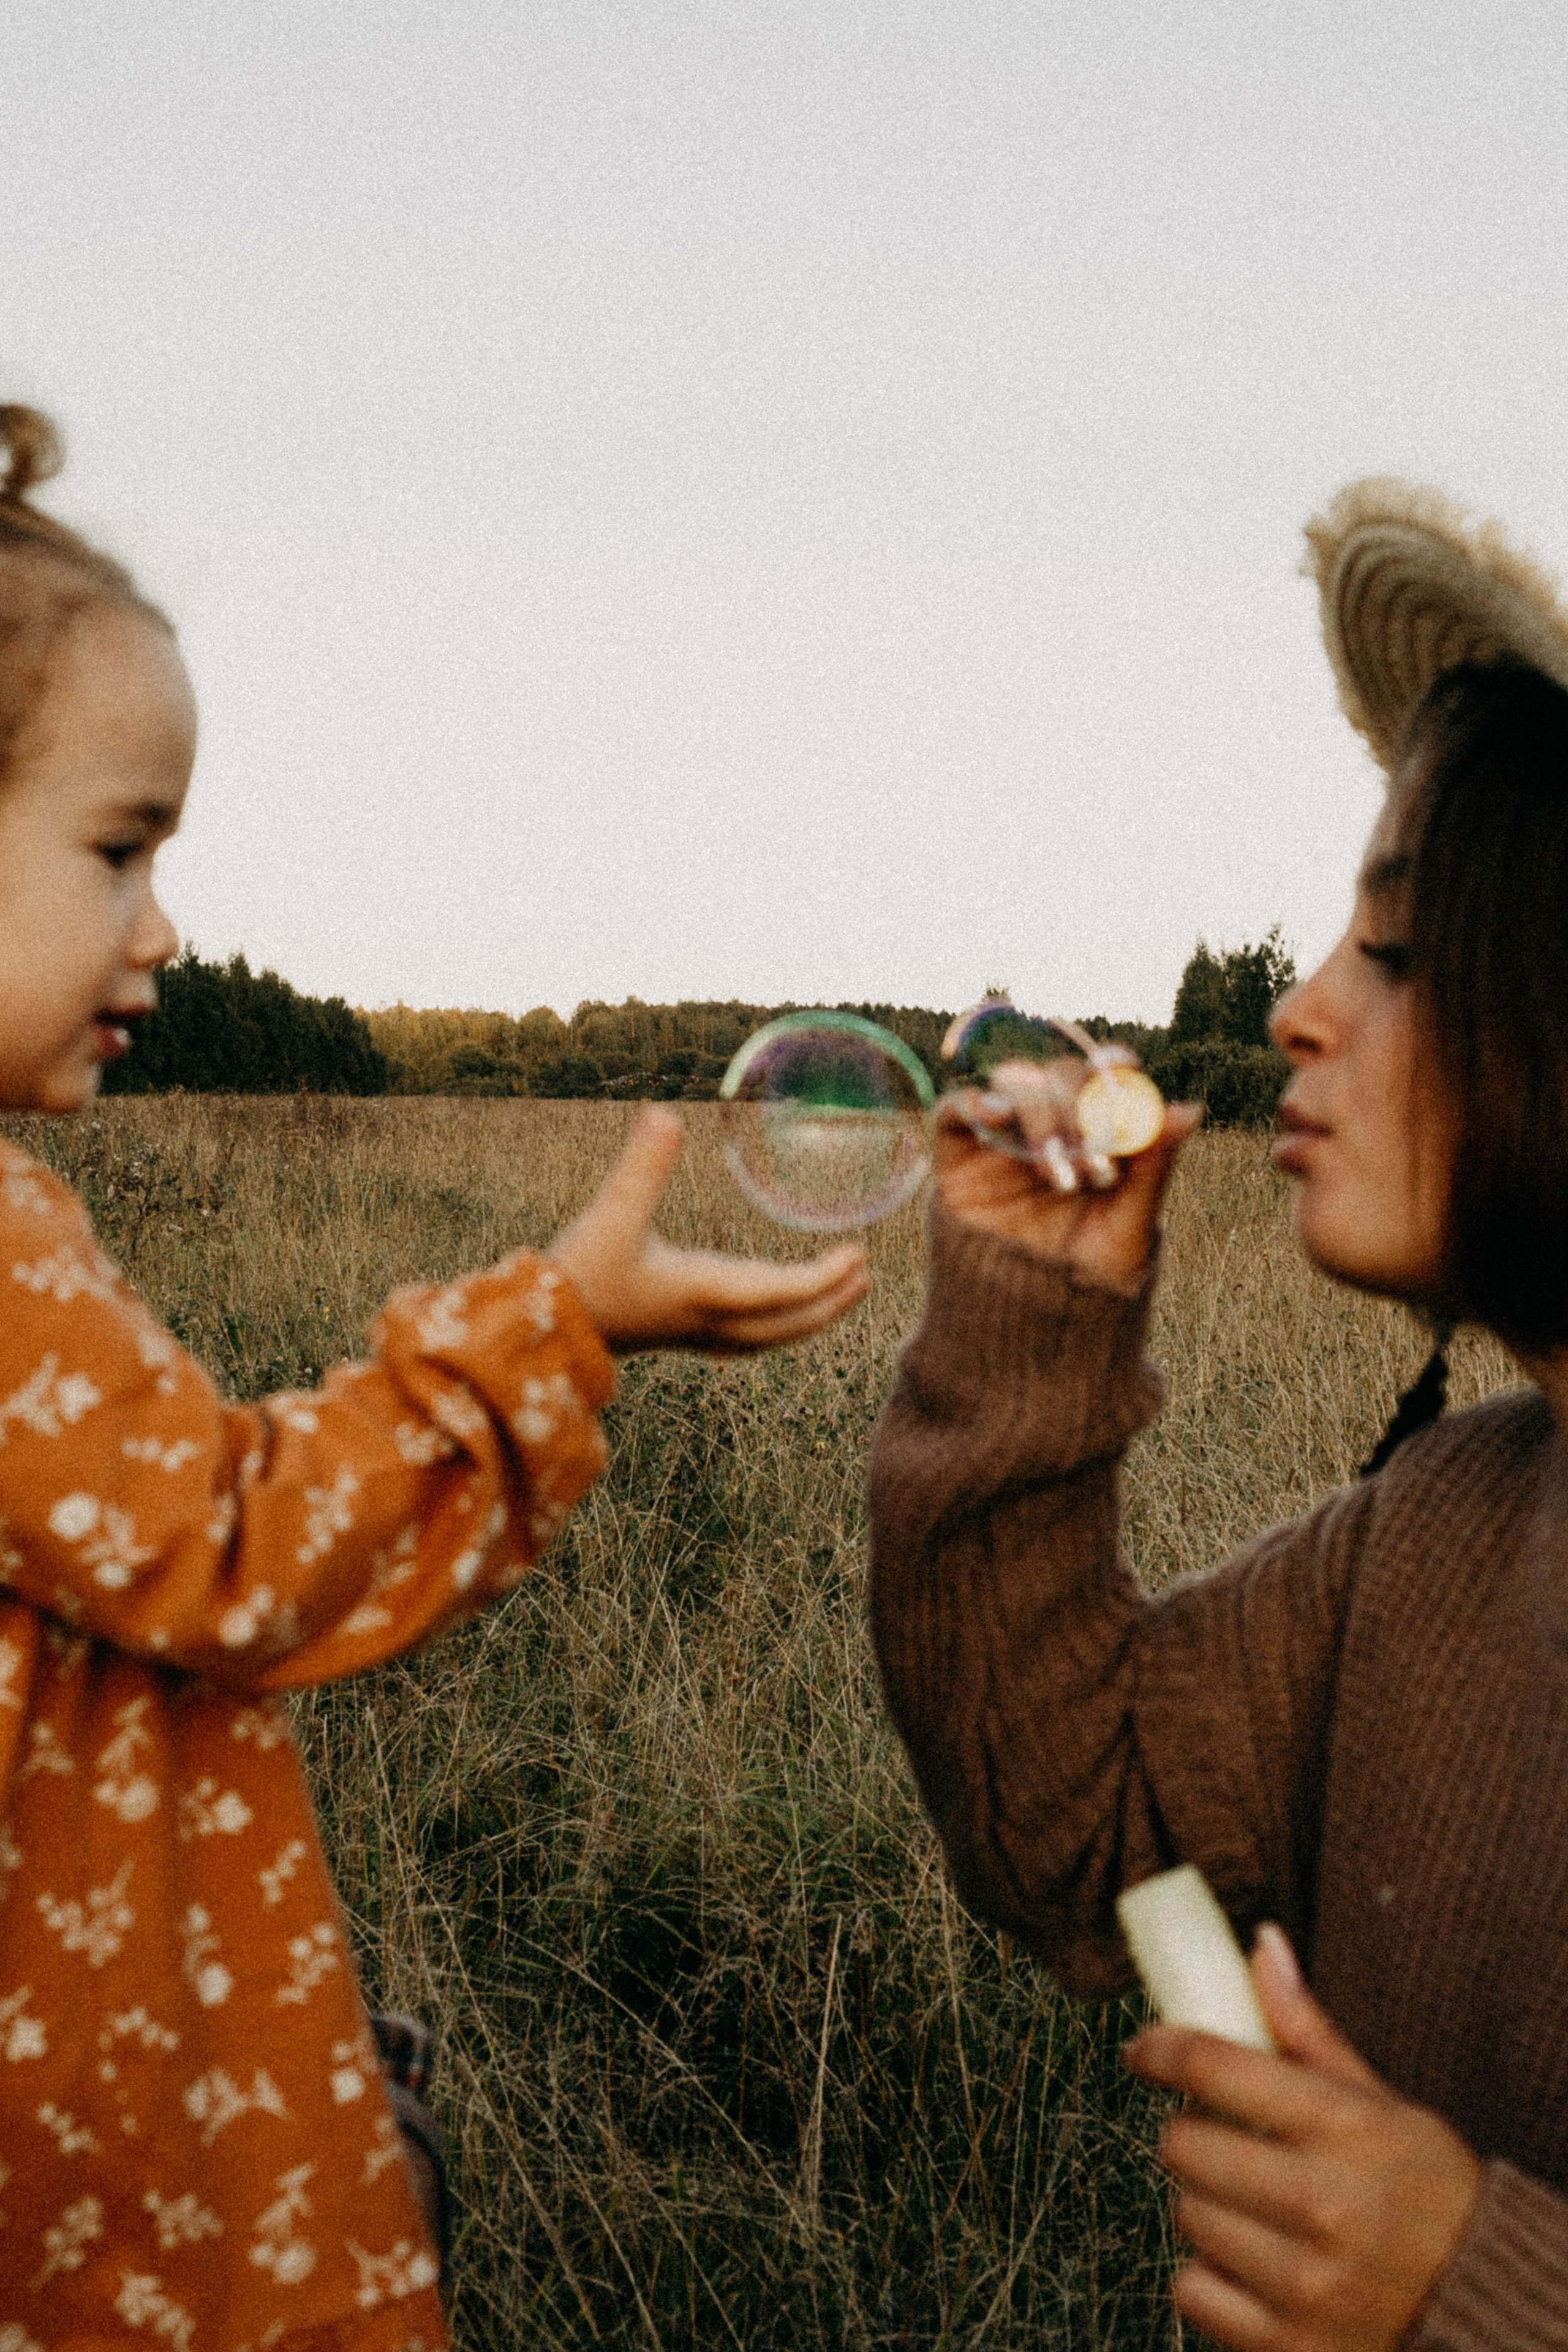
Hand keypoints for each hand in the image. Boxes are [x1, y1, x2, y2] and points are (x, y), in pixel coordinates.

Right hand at [547, 1105, 868, 1353]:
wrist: (544, 1332)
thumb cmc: (579, 1274)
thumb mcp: (611, 1214)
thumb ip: (643, 1167)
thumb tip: (665, 1114)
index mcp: (703, 1294)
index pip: (781, 1294)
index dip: (824, 1278)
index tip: (858, 1254)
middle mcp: (709, 1320)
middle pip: (789, 1324)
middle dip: (832, 1302)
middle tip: (866, 1273)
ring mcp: (698, 1332)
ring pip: (772, 1335)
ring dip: (810, 1314)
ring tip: (840, 1289)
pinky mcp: (683, 1332)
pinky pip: (750, 1334)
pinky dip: (778, 1321)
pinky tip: (776, 1305)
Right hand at [935, 1064, 1201, 1294]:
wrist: (1031, 1331)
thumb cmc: (1089, 1280)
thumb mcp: (1129, 1226)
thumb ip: (1153, 1168)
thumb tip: (1189, 1109)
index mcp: (1095, 1134)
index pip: (1102, 1076)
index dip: (1111, 1065)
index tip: (1122, 1068)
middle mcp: (1049, 1127)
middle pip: (1058, 1074)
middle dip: (1079, 1106)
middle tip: (1097, 1163)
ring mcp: (1002, 1140)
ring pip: (1013, 1084)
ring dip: (1040, 1116)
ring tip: (1061, 1177)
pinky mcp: (958, 1159)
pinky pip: (954, 1110)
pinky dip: (972, 1101)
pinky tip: (996, 1115)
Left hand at [1123, 1923, 1481, 2351]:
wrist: (1479, 2303)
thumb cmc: (1425, 2189)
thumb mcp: (1381, 2101)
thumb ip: (1307, 2029)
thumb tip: (1260, 1944)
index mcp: (1345, 2131)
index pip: (1214, 2068)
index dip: (1160, 2049)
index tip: (1144, 2049)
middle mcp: (1322, 2207)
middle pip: (1184, 2145)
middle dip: (1192, 2133)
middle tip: (1223, 2138)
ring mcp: (1302, 2283)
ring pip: (1187, 2215)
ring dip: (1206, 2203)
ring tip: (1257, 2205)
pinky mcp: (1285, 2344)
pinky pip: (1192, 2290)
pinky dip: (1209, 2275)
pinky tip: (1254, 2262)